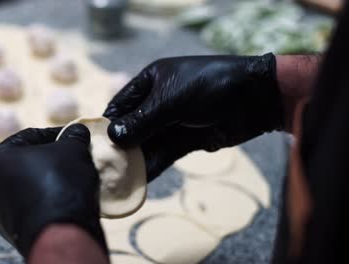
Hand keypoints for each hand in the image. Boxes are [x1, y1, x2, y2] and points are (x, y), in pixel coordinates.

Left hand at [0, 125, 106, 257]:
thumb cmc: (61, 182)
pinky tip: (66, 199)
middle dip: (52, 158)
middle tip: (74, 157)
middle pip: (27, 162)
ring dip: (49, 180)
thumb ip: (73, 135)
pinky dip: (47, 200)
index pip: (30, 136)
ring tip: (73, 179)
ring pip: (29, 186)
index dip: (56, 133)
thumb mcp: (74, 149)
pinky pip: (33, 206)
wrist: (59, 232)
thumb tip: (77, 131)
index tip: (74, 137)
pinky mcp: (13, 230)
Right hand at [104, 53, 283, 179]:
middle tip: (103, 166)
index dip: (108, 123)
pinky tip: (139, 180)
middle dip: (120, 146)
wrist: (255, 97)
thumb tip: (113, 137)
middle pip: (133, 126)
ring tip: (118, 178)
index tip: (94, 144)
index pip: (122, 104)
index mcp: (151, 82)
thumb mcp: (170, 100)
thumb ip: (142, 121)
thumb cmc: (208, 86)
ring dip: (135, 160)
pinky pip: (164, 154)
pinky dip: (153, 166)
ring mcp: (172, 122)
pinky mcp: (187, 140)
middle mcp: (158, 102)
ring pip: (147, 144)